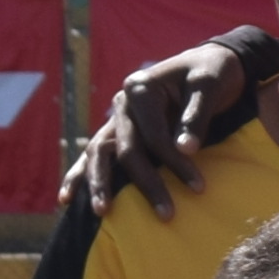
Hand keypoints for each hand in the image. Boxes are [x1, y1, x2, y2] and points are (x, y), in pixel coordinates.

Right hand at [77, 33, 276, 218]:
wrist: (208, 63)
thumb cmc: (212, 73)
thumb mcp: (209, 86)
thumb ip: (196, 116)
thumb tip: (185, 149)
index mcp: (140, 88)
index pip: (153, 135)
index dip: (174, 162)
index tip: (198, 187)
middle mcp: (122, 103)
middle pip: (124, 148)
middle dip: (145, 183)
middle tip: (166, 215)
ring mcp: (117, 118)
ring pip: (99, 152)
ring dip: (98, 183)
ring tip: (100, 212)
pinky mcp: (119, 130)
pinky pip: (97, 154)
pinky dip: (81, 174)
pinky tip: (66, 198)